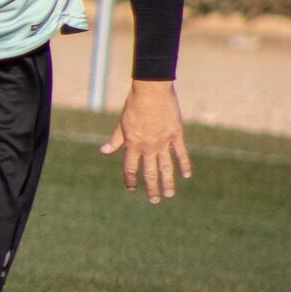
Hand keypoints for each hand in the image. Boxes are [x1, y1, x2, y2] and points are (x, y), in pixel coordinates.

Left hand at [101, 80, 192, 203]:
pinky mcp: (176, 135)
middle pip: (149, 172)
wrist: (152, 90)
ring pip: (166, 167)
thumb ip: (116, 140)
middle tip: (154, 200)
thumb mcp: (122, 123)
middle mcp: (148, 146)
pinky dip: (184, 165)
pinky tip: (186, 176)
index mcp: (133, 144)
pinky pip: (181, 154)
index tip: (132, 189)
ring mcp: (163, 142)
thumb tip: (104, 152)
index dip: (130, 180)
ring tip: (169, 194)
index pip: (130, 168)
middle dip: (151, 188)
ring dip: (168, 182)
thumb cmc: (134, 105)